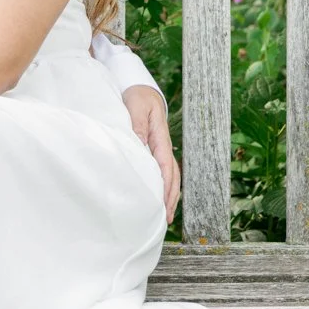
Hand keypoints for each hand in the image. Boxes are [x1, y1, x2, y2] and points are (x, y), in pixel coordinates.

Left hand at [123, 85, 180, 224]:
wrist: (141, 90)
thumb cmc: (137, 97)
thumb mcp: (135, 107)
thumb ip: (136, 125)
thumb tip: (140, 145)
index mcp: (160, 137)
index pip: (165, 166)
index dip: (165, 186)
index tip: (162, 203)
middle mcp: (163, 146)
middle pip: (173, 176)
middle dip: (171, 197)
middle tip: (167, 218)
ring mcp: (161, 149)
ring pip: (170, 175)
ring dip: (169, 195)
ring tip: (166, 215)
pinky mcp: (155, 150)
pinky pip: (164, 171)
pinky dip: (165, 186)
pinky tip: (160, 198)